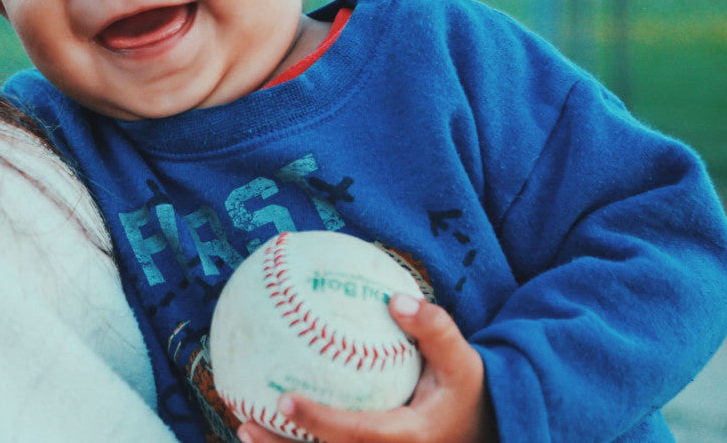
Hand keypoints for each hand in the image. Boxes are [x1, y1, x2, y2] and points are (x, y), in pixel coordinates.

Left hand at [236, 295, 496, 442]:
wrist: (483, 433)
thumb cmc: (466, 393)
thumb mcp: (464, 362)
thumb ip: (435, 330)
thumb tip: (397, 299)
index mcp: (407, 438)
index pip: (356, 434)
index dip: (318, 422)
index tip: (285, 400)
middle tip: (245, 421)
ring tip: (242, 426)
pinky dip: (296, 441)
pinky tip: (264, 420)